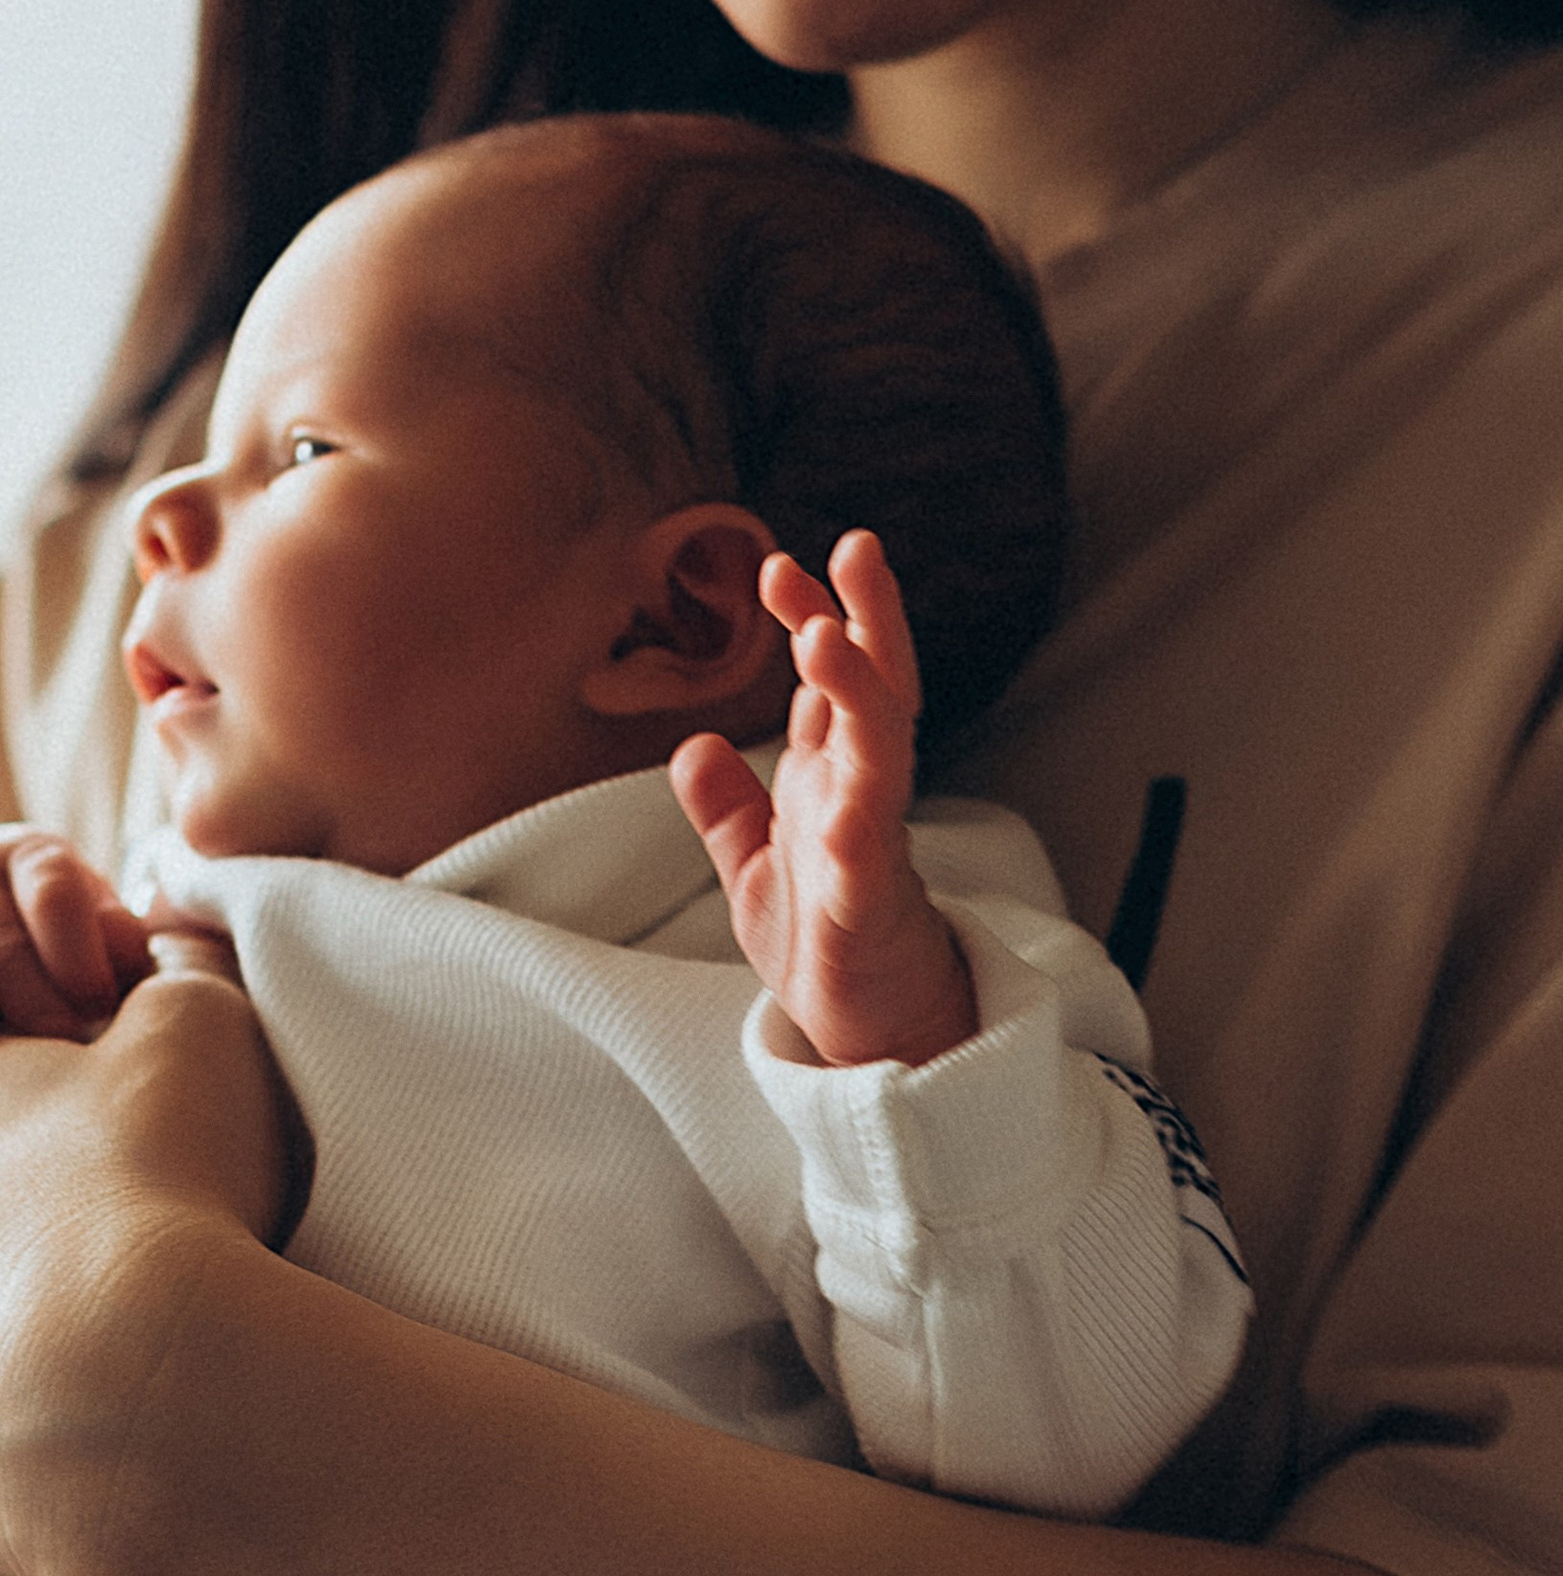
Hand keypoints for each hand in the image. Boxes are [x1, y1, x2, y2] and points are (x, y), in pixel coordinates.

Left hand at [671, 530, 977, 1069]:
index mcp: (834, 777)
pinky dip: (855, 834)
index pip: (833, 679)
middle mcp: (861, 796)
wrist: (863, 1025)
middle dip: (868, 619)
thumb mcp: (753, 865)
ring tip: (829, 640)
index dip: (813, 616)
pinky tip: (842, 811)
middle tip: (855, 550)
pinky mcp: (867, 912)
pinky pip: (866, 866)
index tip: (779, 563)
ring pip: (880, 757)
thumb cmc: (820, 940)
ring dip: (859, 696)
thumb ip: (728, 805)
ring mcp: (871, 849)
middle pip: (876, 690)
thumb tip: (695, 743)